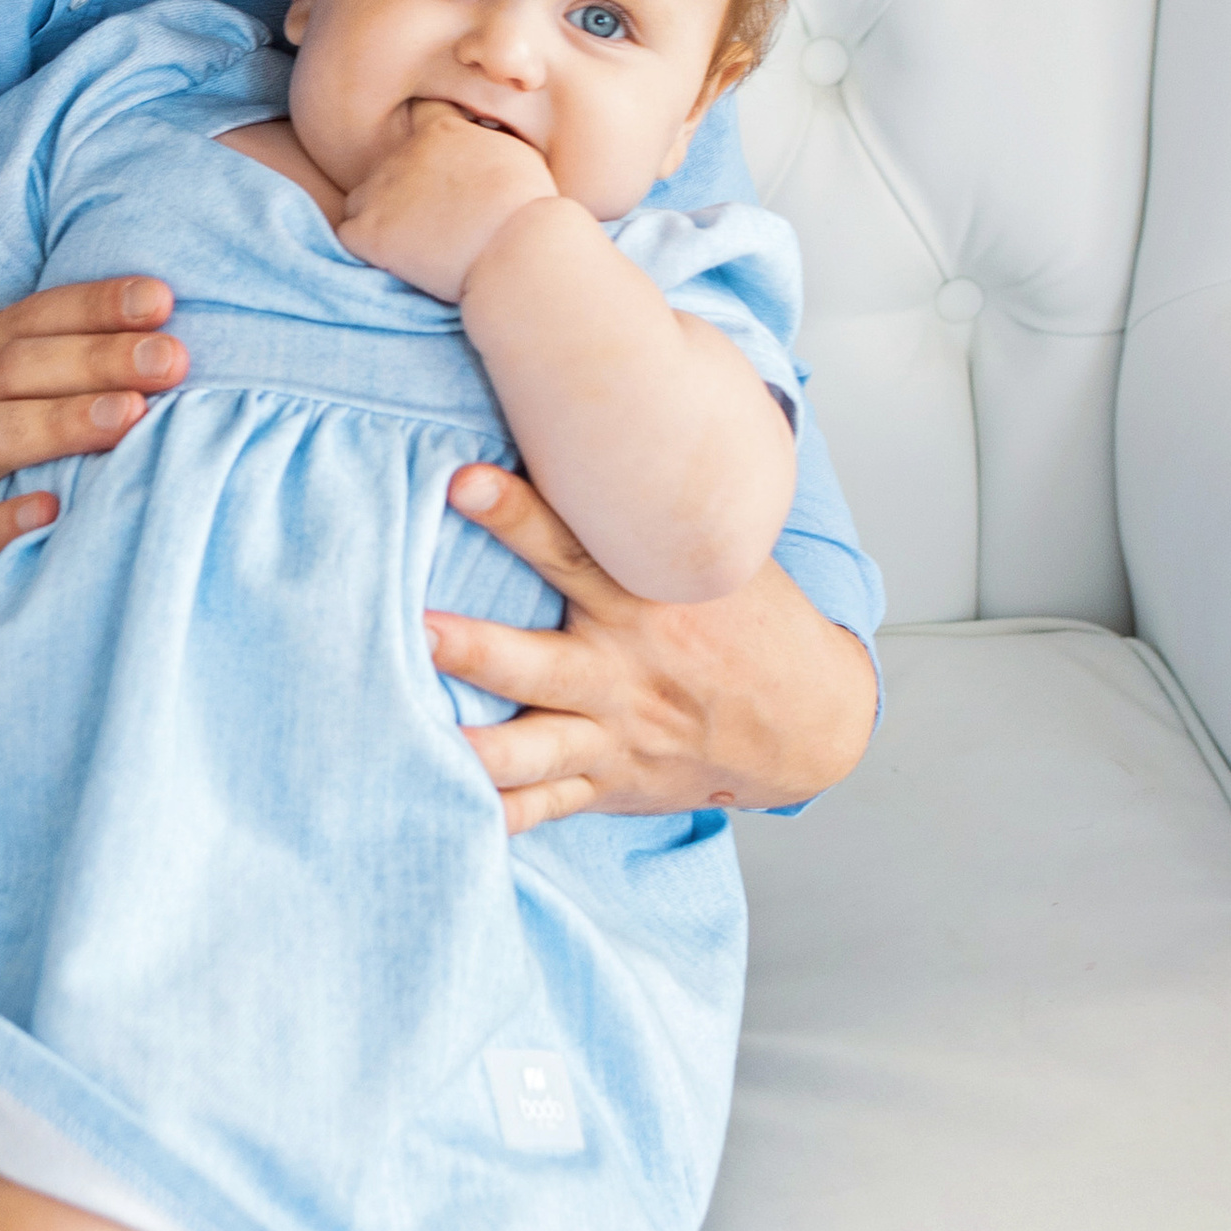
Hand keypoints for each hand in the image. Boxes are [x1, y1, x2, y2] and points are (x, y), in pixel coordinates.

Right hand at [0, 278, 188, 656]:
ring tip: (131, 416)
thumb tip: (149, 343)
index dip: (93, 304)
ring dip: (62, 422)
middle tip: (173, 357)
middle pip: (19, 369)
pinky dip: (2, 522)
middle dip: (99, 357)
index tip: (161, 297)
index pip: (30, 323)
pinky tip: (51, 514)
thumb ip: (34, 373)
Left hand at [339, 101, 556, 301]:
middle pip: (390, 166)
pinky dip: (367, 247)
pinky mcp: (367, 231)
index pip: (419, 120)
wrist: (518, 251)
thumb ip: (489, 142)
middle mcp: (403, 153)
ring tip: (414, 244)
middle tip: (433, 220)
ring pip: (362, 198)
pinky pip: (350, 234)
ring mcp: (380, 191)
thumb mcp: (520, 157)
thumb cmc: (531, 210)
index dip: (427, 146)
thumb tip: (485, 136)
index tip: (441, 172)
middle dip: (405, 189)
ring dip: (380, 216)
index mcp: (440, 130)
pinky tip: (396, 261)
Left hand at [424, 464, 879, 831]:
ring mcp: (614, 733)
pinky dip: (500, 816)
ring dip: (478, 747)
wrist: (813, 722)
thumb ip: (645, 507)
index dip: (515, 511)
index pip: (571, 547)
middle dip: (475, 649)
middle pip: (535, 661)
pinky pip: (548, 806)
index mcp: (644, 604)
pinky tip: (451, 818)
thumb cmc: (753, 625)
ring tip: (422, 741)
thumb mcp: (713, 557)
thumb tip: (592, 412)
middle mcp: (623, 672)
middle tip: (418, 630)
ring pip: (534, 747)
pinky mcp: (610, 780)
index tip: (462, 481)